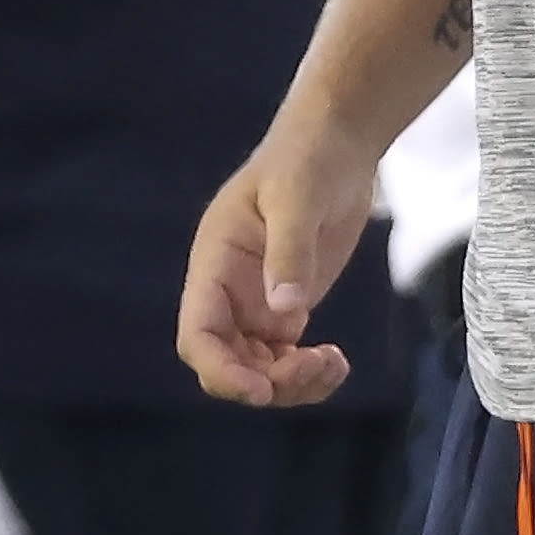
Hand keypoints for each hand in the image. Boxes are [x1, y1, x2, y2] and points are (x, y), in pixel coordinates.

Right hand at [180, 120, 379, 408]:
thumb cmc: (308, 158)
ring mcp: (255, 304)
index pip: (197, 334)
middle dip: (264, 382)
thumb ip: (290, 252)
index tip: (261, 390)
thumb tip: (286, 313)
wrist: (336, 144)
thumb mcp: (298, 198)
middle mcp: (227, 292)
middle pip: (224, 363)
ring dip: (291, 384)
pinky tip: (336, 361)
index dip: (220, 370)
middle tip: (316, 365)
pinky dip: (307, 374)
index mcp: (214, 264)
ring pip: (256, 371)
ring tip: (334, 363)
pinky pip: (283, 361)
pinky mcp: (285, 309)